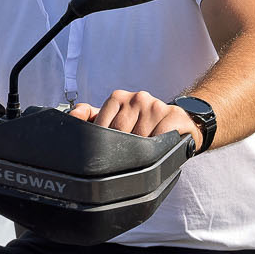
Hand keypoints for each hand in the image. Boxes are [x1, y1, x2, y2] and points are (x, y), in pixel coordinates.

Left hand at [68, 90, 201, 151]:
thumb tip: (73, 115)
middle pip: (119, 134)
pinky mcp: (173, 116)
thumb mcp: (116, 119)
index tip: (113, 150)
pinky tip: (158, 148)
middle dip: (122, 149)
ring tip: (144, 152)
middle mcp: (137, 98)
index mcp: (119, 98)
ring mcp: (155, 106)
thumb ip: (92, 117)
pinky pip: (160, 138)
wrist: (180, 123)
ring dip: (140, 151)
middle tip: (128, 155)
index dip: (105, 144)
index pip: (102, 126)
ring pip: (139, 139)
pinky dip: (158, 148)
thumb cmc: (144, 124)